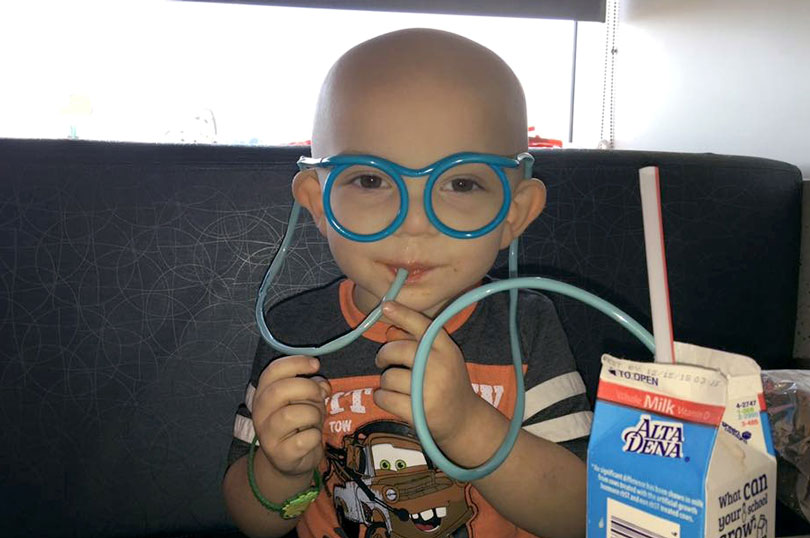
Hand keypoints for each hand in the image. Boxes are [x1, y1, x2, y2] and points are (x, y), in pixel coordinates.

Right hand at [252, 355, 330, 477]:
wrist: (289, 461)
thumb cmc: (298, 424)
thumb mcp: (305, 400)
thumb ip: (313, 387)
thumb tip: (322, 385)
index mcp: (263, 394)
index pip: (273, 371)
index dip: (296, 362)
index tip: (316, 364)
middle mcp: (260, 413)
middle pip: (281, 390)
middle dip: (308, 388)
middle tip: (319, 396)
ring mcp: (267, 435)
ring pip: (292, 415)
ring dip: (313, 414)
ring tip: (315, 420)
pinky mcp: (280, 455)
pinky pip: (304, 439)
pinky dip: (315, 436)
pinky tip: (312, 438)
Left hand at [374, 301, 478, 444]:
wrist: (464, 420)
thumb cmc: (447, 384)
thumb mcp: (440, 359)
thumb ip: (417, 343)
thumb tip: (390, 329)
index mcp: (447, 350)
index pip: (423, 325)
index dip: (403, 314)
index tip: (386, 305)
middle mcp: (439, 366)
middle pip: (397, 350)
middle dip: (383, 355)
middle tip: (382, 361)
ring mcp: (429, 390)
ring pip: (388, 376)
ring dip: (385, 381)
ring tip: (394, 386)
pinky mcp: (417, 411)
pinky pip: (384, 397)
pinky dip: (381, 397)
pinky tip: (391, 399)